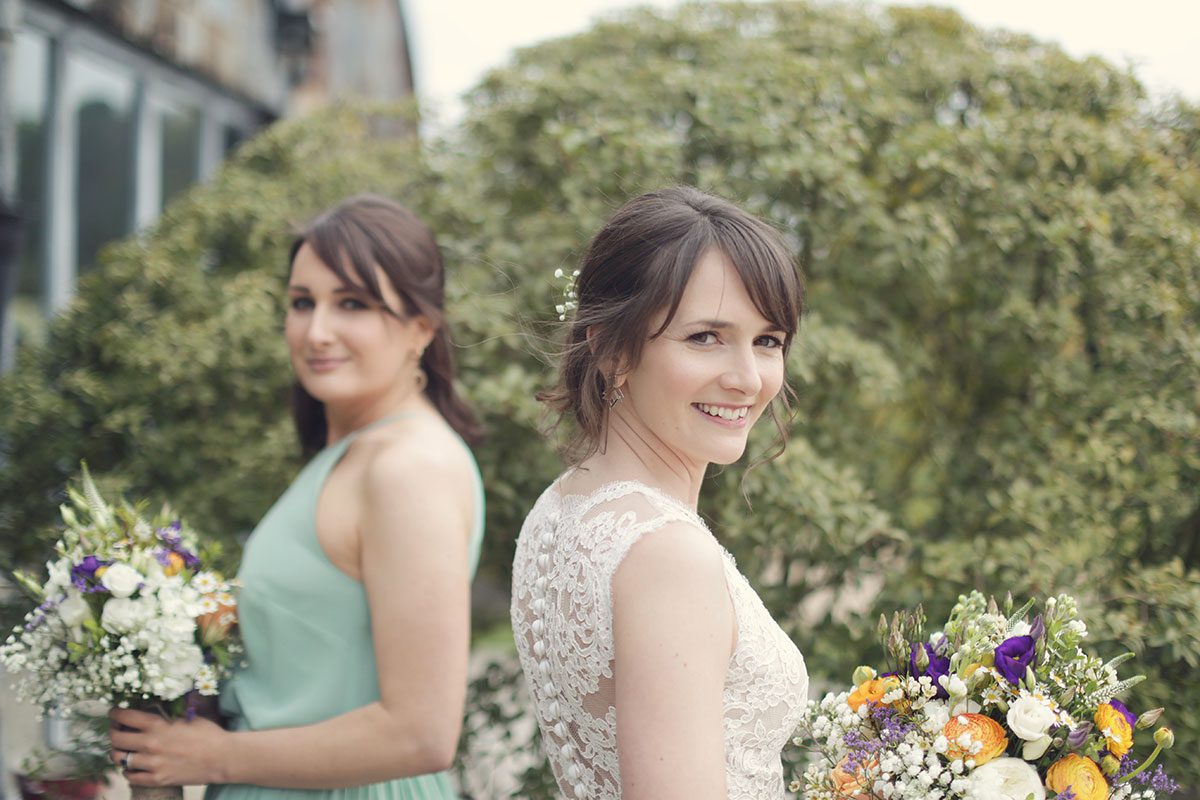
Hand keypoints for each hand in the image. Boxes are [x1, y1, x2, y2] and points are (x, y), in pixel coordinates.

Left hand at [110, 708, 229, 786]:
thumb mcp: (187, 717)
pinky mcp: (156, 779)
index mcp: (158, 725)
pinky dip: (128, 771)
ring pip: (119, 758)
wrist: (222, 757)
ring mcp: (152, 764)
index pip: (124, 716)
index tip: (115, 713)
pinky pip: (130, 776)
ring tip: (124, 750)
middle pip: (115, 738)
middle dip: (113, 733)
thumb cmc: (208, 734)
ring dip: (119, 753)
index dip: (115, 714)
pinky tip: (134, 766)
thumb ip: (165, 715)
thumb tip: (149, 711)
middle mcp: (150, 744)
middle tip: (117, 731)